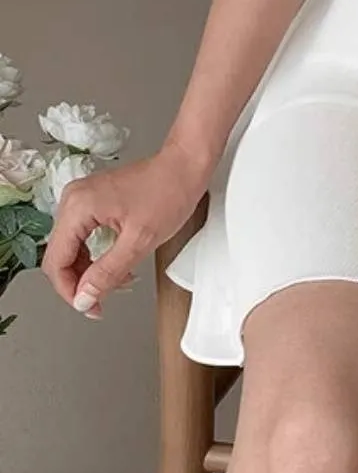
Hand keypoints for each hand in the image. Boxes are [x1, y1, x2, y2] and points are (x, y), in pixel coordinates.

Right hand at [41, 142, 210, 318]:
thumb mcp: (140, 241)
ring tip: (116, 282)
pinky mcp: (94, 200)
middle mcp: (74, 199)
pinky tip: (116, 265)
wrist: (186, 165)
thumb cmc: (170, 192)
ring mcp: (83, 198)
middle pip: (61, 255)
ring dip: (90, 270)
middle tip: (103, 300)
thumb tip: (83, 298)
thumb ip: (107, 273)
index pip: (56, 261)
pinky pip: (84, 235)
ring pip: (72, 248)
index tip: (89, 307)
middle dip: (80, 282)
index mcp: (78, 207)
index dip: (70, 291)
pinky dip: (97, 255)